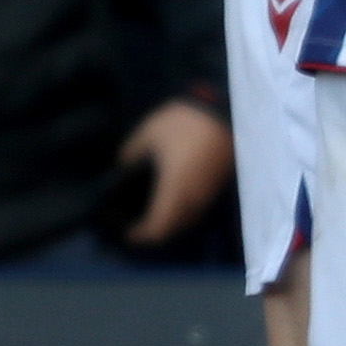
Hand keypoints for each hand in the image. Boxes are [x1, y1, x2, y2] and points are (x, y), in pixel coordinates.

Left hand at [116, 98, 231, 245]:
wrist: (224, 110)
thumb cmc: (184, 123)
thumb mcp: (147, 133)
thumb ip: (130, 155)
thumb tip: (122, 167)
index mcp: (174, 190)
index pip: (158, 229)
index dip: (140, 235)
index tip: (126, 231)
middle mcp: (193, 199)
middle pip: (174, 229)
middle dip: (155, 231)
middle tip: (137, 222)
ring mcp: (208, 193)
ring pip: (188, 219)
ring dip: (171, 221)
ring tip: (154, 209)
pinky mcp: (217, 184)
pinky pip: (198, 207)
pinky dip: (183, 209)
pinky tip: (173, 194)